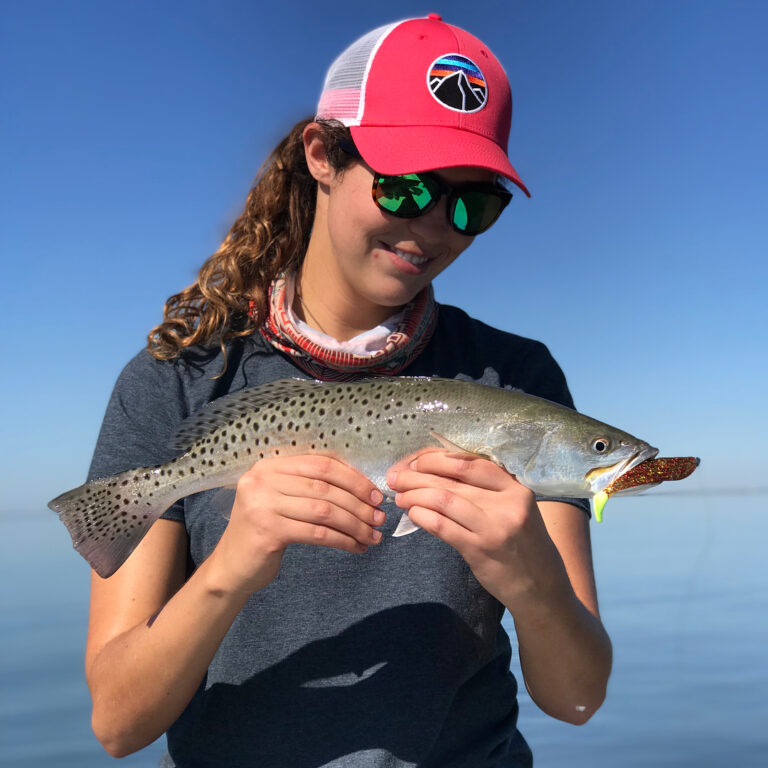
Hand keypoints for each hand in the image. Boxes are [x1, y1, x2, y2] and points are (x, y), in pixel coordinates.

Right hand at [211, 455, 384, 595]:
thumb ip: (309, 486)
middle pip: (325, 486)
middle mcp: (262, 480)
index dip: (353, 477)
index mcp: (269, 465)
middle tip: (379, 517)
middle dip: (358, 503)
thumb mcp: (281, 499)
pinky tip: (356, 547)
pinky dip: (343, 540)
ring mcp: (262, 505)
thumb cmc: (265, 530)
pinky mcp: (268, 531)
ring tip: (373, 535)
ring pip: (325, 511)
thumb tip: (362, 485)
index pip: (321, 463)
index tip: (374, 493)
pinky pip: (317, 534)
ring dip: (355, 524)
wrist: (231, 568)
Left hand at [386, 449, 566, 608]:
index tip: (416, 460)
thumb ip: (488, 490)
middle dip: (417, 475)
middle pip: (452, 480)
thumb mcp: (516, 509)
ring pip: (444, 499)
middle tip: (396, 476)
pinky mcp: (479, 550)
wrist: (541, 588)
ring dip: (415, 494)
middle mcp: (507, 503)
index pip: (470, 463)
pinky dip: (423, 516)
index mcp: (515, 488)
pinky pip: (442, 526)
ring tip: (400, 495)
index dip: (437, 458)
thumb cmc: (523, 544)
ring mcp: (493, 527)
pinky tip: (413, 513)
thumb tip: (439, 470)